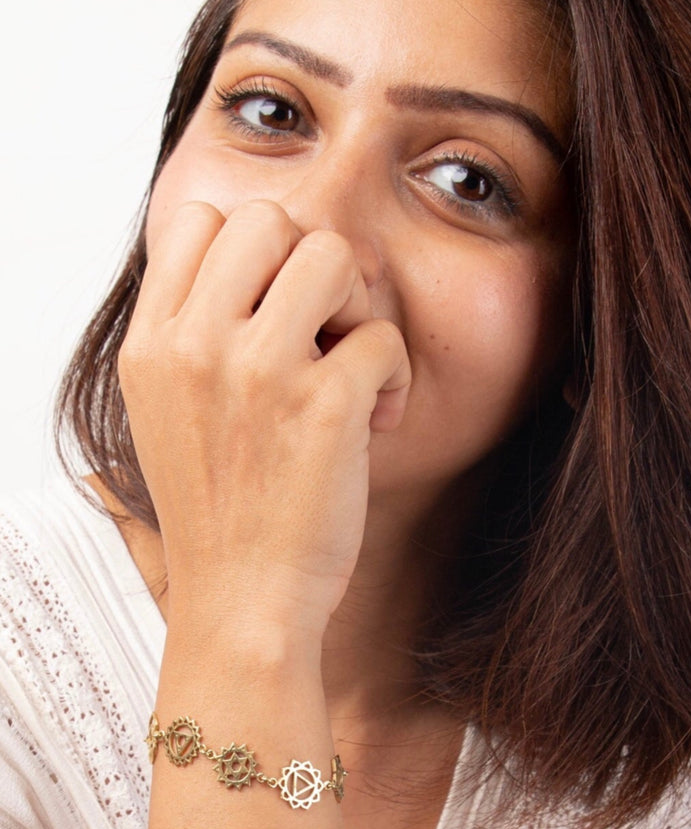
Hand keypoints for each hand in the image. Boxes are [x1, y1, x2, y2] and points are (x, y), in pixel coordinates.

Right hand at [118, 200, 410, 638]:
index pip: (198, 219)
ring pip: (331, 254)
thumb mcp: (167, 415)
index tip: (273, 307)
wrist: (243, 603)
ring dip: (358, 305)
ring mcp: (259, 373)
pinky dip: (395, 374)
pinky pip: (383, 335)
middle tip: (323, 329)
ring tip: (354, 364)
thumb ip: (193, 336)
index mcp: (152, 345)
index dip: (252, 249)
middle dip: (310, 265)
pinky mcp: (325, 407)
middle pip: (269, 219)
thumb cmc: (218, 514)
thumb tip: (258, 267)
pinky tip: (379, 417)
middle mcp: (196, 347)